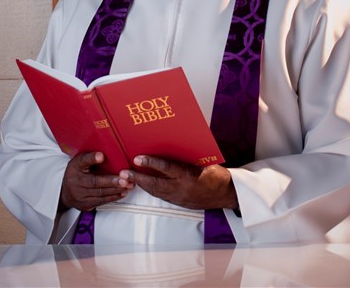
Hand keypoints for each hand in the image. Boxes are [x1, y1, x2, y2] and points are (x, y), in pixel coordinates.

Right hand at [59, 152, 133, 211]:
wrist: (65, 191)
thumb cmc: (74, 174)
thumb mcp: (78, 162)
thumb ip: (89, 158)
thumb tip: (101, 155)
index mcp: (75, 171)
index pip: (83, 163)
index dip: (92, 159)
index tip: (101, 156)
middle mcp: (76, 185)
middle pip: (96, 183)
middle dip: (113, 182)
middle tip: (126, 179)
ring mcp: (80, 197)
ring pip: (100, 194)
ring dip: (116, 190)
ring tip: (127, 186)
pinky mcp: (85, 205)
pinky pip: (101, 202)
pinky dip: (112, 198)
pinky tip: (121, 193)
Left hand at [119, 155, 237, 209]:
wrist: (226, 193)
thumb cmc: (215, 173)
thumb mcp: (201, 160)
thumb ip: (184, 156)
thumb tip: (166, 147)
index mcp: (190, 174)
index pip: (167, 167)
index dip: (151, 162)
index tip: (137, 157)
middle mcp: (183, 188)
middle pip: (156, 183)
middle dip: (138, 178)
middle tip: (123, 173)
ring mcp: (180, 198)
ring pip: (156, 191)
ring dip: (141, 184)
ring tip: (128, 178)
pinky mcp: (180, 203)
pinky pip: (161, 196)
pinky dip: (150, 189)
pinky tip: (144, 184)